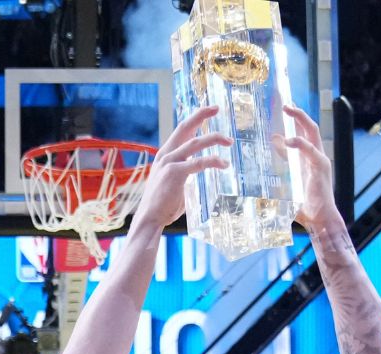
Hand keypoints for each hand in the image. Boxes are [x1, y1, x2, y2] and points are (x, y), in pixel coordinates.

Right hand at [132, 106, 230, 229]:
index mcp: (165, 155)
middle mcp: (166, 154)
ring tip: (229, 141)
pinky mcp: (175, 173)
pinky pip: (198, 163)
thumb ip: (185, 173)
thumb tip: (200, 171)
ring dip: (214, 139)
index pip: (181, 130)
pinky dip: (213, 161)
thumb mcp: (174, 182)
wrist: (150, 218)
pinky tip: (225, 164)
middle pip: (185, 127)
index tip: (209, 110)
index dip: (195, 118)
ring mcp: (169, 163)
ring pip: (194, 143)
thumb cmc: (164, 204)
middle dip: (201, 115)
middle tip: (217, 108)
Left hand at [276, 105, 340, 230]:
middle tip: (284, 103)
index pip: (303, 132)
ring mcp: (319, 160)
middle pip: (309, 126)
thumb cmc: (303, 204)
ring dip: (300, 118)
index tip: (283, 107)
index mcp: (308, 158)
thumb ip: (280, 165)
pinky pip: (311, 150)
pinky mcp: (320, 168)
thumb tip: (269, 150)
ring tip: (288, 109)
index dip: (294, 119)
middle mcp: (316, 155)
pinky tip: (288, 140)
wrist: (320, 219)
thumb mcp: (287, 181)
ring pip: (312, 132)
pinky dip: (299, 143)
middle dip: (298, 113)